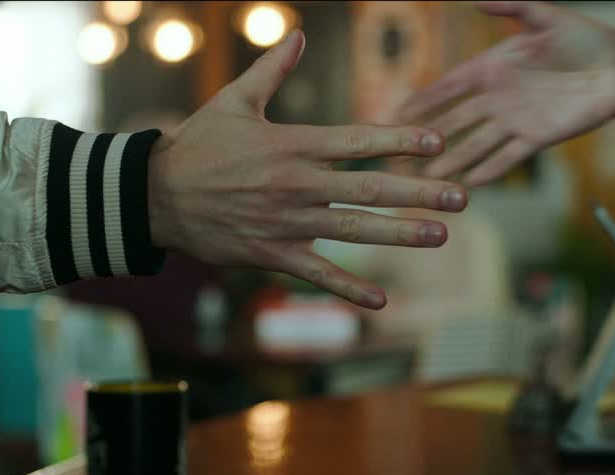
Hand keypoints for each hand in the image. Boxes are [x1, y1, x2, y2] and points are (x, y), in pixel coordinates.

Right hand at [148, 30, 468, 309]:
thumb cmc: (197, 145)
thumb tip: (299, 34)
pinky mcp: (273, 254)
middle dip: (419, 192)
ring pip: (354, 229)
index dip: (400, 139)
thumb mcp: (235, 100)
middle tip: (461, 197)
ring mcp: (287, 222)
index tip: (437, 141)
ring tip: (439, 236)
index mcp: (293, 144)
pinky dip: (349, 288)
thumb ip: (273, 69)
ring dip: (400, 233)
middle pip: (370, 187)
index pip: (358, 140)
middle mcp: (297, 184)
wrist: (154, 196)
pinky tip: (381, 300)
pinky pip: (318, 273)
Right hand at [396, 1, 614, 185]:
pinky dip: (490, 170)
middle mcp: (498, 96)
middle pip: (456, 120)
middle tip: (399, 155)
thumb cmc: (586, 38)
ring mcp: (516, 119)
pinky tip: (470, 185)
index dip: (424, 99)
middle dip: (428, 137)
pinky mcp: (537, 137)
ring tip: (430, 179)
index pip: (450, 85)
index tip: (398, 112)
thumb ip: (513, 7)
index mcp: (493, 66)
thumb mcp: (547, 16)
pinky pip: (508, 157)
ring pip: (477, 144)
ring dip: (453, 161)